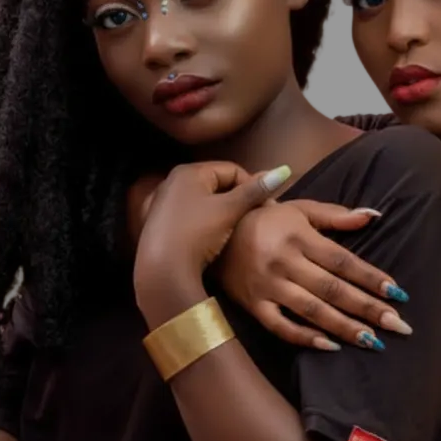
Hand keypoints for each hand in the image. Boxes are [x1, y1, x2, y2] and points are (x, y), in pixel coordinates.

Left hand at [133, 161, 289, 321]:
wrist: (163, 271)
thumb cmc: (198, 233)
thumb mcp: (229, 210)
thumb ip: (255, 191)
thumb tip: (283, 170)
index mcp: (189, 172)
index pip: (232, 170)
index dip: (253, 187)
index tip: (266, 208)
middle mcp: (172, 182)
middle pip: (216, 185)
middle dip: (237, 200)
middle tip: (252, 220)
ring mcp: (161, 204)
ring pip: (203, 203)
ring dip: (221, 213)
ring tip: (234, 231)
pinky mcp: (157, 225)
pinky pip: (189, 217)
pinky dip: (203, 224)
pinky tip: (210, 239)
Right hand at [215, 199, 412, 350]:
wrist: (213, 231)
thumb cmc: (265, 219)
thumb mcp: (299, 209)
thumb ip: (336, 215)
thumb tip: (374, 215)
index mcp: (298, 236)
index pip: (343, 261)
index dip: (371, 278)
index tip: (398, 294)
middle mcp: (284, 262)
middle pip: (333, 289)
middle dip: (368, 308)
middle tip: (398, 325)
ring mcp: (267, 286)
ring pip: (312, 311)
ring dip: (345, 327)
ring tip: (374, 341)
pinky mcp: (253, 305)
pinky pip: (280, 327)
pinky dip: (305, 338)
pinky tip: (332, 347)